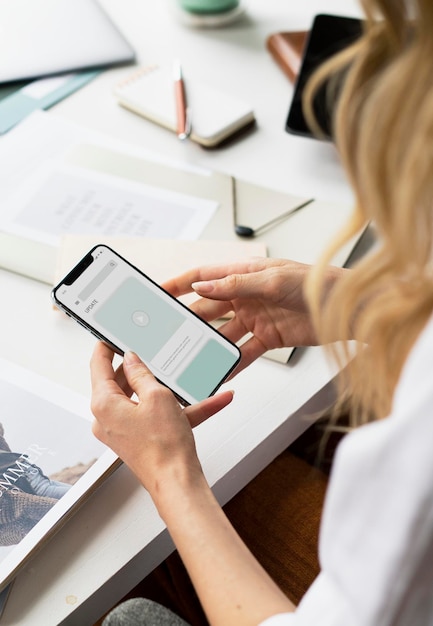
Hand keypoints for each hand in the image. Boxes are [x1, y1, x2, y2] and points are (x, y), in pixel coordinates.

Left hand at [90, 343, 233, 495]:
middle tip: (149, 351)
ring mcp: (123, 430)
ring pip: (142, 399)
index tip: (110, 336)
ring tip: (184, 376)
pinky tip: (209, 402)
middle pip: (120, 382)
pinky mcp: (138, 439)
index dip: (105, 348)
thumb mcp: (157, 396)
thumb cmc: (164, 446)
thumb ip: (141, 373)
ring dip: (166, 389)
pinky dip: (179, 409)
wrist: (177, 482)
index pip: (98, 366)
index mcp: (104, 405)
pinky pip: (156, 416)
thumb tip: (132, 359)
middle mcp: (107, 419)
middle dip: (139, 368)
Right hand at [163, 258, 343, 370]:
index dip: (180, 284)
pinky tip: (219, 370)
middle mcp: (246, 295)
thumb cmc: (316, 284)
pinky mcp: (267, 338)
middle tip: (169, 332)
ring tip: (190, 356)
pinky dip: (231, 363)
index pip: (204, 277)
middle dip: (189, 320)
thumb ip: (235, 285)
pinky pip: (243, 352)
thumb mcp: (272, 280)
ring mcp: (255, 318)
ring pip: (223, 333)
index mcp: (244, 273)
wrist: (346, 308)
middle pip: (209, 308)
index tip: (159, 292)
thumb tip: (203, 287)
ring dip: (208, 345)